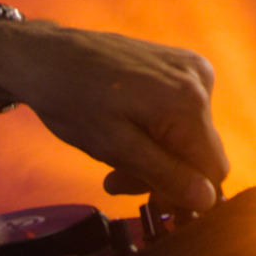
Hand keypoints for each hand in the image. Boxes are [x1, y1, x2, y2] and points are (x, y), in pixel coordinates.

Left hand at [0, 19, 229, 209]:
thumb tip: (207, 200)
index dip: (183, 193)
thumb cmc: (69, 96)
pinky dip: (155, 130)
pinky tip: (123, 130)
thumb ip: (165, 175)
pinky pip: (180, 114)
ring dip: (155, 154)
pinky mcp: (175, 65)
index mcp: (188, 100)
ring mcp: (188, 68)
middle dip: (162, 174)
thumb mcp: (114, 147)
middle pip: (199, 153)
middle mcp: (198, 79)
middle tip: (115, 180)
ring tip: (112, 155)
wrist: (42, 55)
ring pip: (188, 136)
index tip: (147, 198)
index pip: (213, 170)